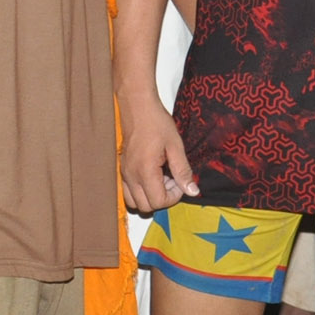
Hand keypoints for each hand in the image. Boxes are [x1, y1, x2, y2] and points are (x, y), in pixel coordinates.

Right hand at [118, 93, 197, 211]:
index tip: (180, 181)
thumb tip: (192, 191)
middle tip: (171, 180)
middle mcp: (131, 176)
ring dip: (149, 197)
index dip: (174, 196)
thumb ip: (183, 171)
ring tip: (161, 179)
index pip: (159, 201)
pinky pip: (127, 192)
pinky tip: (151, 175)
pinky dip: (140, 191)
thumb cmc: (156, 122)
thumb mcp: (175, 146)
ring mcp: (124, 173)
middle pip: (146, 207)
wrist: (137, 107)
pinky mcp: (122, 169)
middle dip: (162, 198)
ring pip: (134, 203)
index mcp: (145, 171)